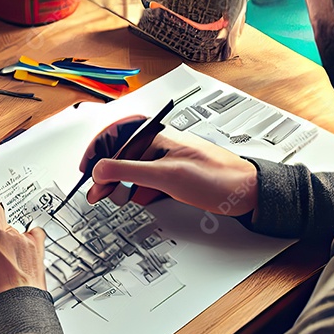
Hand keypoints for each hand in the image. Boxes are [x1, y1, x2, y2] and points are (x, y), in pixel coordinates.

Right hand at [81, 117, 258, 216]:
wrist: (247, 192)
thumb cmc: (217, 177)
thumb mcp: (165, 175)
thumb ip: (128, 171)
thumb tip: (99, 170)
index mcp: (156, 134)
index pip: (114, 134)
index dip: (96, 152)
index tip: (86, 171)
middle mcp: (159, 142)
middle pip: (121, 154)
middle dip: (107, 175)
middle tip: (97, 193)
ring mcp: (165, 158)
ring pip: (132, 169)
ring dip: (122, 184)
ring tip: (117, 198)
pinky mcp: (172, 173)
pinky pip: (146, 179)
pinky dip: (138, 190)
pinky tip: (140, 199)